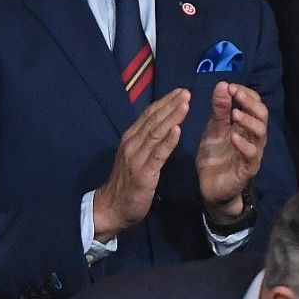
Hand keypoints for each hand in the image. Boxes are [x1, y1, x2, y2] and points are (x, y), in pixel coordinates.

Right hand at [94, 89, 192, 240]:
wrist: (113, 207)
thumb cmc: (127, 183)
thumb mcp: (135, 157)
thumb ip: (146, 142)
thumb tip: (161, 127)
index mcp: (131, 138)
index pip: (149, 115)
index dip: (165, 102)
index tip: (180, 91)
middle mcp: (132, 143)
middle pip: (153, 119)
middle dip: (171, 104)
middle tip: (186, 92)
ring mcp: (137, 157)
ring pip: (156, 132)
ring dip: (172, 116)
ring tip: (185, 104)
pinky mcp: (143, 173)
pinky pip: (157, 154)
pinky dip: (168, 141)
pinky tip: (177, 130)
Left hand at [195, 82, 268, 221]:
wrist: (211, 187)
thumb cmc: (216, 156)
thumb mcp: (214, 128)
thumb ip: (219, 109)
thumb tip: (223, 85)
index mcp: (246, 126)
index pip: (255, 104)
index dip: (245, 93)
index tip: (230, 86)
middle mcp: (253, 138)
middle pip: (262, 116)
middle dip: (250, 102)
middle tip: (235, 93)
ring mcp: (252, 153)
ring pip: (260, 134)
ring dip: (248, 121)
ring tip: (234, 114)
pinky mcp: (247, 169)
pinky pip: (251, 155)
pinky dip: (243, 144)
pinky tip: (233, 136)